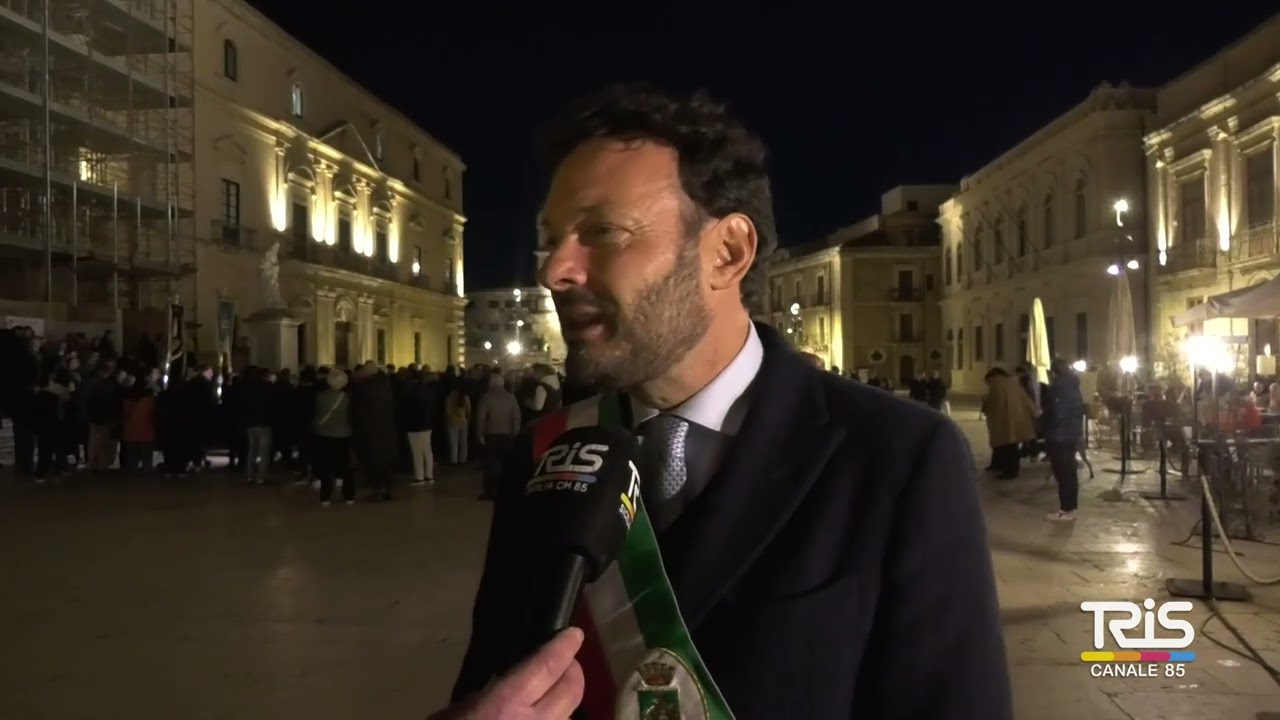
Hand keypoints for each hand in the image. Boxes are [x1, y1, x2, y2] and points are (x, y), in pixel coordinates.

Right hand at [428, 627, 584, 719]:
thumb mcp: (453, 715)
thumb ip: (483, 699)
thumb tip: (498, 690)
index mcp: (506, 703)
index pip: (547, 665)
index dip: (564, 647)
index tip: (573, 635)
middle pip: (572, 691)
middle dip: (574, 673)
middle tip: (568, 666)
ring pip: (568, 719)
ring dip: (563, 708)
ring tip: (550, 704)